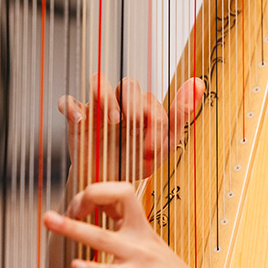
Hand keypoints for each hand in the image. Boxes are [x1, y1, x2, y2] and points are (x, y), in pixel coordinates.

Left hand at [44, 181, 195, 267]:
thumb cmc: (165, 266)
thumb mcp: (148, 239)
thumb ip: (125, 224)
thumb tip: (94, 203)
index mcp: (140, 227)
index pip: (121, 194)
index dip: (97, 193)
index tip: (79, 205)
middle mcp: (137, 245)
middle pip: (101, 232)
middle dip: (73, 224)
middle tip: (48, 219)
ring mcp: (135, 267)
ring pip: (105, 256)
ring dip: (82, 249)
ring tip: (64, 250)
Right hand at [58, 75, 204, 180]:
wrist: (107, 187)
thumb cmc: (136, 162)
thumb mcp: (163, 145)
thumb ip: (180, 115)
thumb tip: (199, 81)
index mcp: (141, 106)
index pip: (149, 98)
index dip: (153, 120)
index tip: (152, 146)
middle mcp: (120, 102)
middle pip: (128, 84)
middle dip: (134, 105)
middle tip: (135, 129)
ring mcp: (97, 108)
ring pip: (99, 80)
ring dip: (106, 97)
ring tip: (112, 121)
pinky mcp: (75, 118)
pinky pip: (68, 102)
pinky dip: (72, 107)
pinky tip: (81, 121)